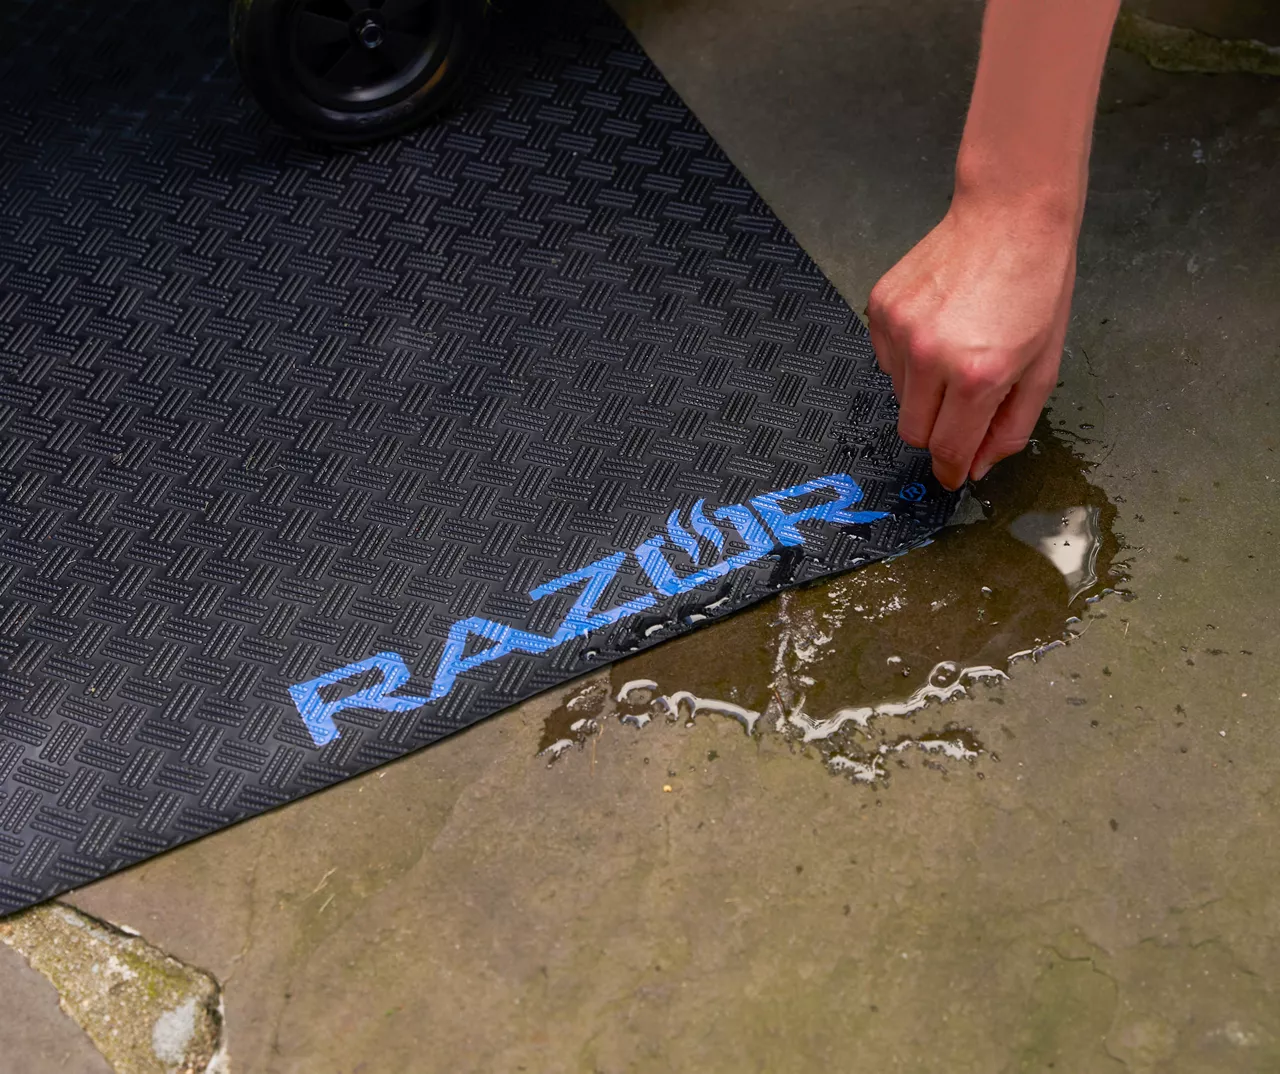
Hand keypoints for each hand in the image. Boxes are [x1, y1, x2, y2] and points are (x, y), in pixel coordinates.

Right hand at [867, 195, 1077, 488]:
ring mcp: (899, 330)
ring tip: (956, 351)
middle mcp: (930, 356)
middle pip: (913, 432)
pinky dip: (908, 359)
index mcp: (978, 375)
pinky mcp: (880, 308)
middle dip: (937, 431)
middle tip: (963, 407)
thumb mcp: (1043, 367)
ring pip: (898, 396)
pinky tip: (938, 329)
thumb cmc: (1037, 285)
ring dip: (924, 391)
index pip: (948, 449)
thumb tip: (977, 466)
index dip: (951, 468)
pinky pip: (885, 360)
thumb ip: (1010, 427)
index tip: (952, 473)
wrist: (1010, 215)